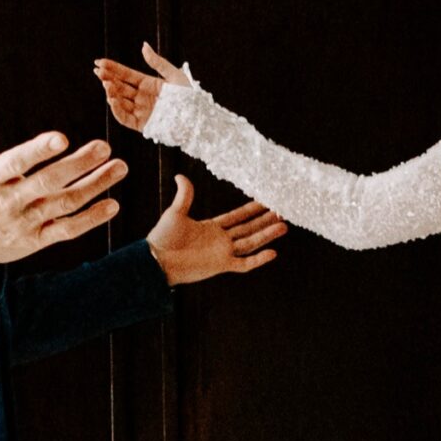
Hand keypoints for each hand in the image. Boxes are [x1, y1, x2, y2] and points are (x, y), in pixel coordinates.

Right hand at [0, 92, 128, 269]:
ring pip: (63, 205)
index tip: (61, 138)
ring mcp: (24, 223)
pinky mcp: (35, 241)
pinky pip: (66, 231)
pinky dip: (90, 220)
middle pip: (47, 183)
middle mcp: (7, 202)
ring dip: (94, 187)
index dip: (37, 151)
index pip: (15, 162)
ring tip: (119, 167)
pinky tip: (111, 205)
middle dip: (77, 165)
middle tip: (104, 147)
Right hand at [93, 42, 189, 132]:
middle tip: (98, 71)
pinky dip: (117, 110)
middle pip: (120, 86)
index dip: (113, 68)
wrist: (198, 118)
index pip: (126, 75)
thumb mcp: (174, 75)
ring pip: (120, 101)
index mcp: (148, 84)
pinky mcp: (142, 124)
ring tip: (106, 84)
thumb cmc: (190, 97)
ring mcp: (141, 111)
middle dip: (107, 78)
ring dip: (111, 92)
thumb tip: (144, 45)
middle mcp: (142, 97)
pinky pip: (125, 118)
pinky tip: (112, 99)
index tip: (100, 62)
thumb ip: (157, 62)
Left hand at [146, 175, 287, 286]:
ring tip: (283, 226)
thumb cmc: (163, 237)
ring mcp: (222, 253)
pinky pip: (244, 263)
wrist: (156, 260)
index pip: (237, 217)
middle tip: (281, 213)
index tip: (265, 202)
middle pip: (248, 229)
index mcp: (211, 227)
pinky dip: (258, 259)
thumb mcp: (175, 212)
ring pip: (250, 243)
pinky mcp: (221, 265)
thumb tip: (181, 176)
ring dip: (266, 235)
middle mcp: (220, 240)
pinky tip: (273, 253)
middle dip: (265, 221)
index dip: (251, 210)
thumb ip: (185, 195)